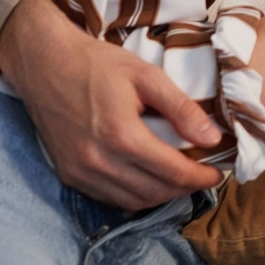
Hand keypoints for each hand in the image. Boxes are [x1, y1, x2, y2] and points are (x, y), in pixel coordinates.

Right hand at [0, 0, 223, 209]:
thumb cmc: (97, 64)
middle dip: (185, 188)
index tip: (220, 172)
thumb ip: (181, 108)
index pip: (172, 172)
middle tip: (204, 175)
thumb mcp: (146, 75)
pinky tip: (149, 179)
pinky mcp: (68, 174)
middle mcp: (99, 162)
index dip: (200, 177)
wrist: (45, 62)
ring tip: (182, 179)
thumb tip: (212, 138)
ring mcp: (80, 172)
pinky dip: (135, 195)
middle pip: (154, 192)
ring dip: (161, 196)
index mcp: (122, 136)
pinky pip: (109, 198)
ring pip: (132, 201)